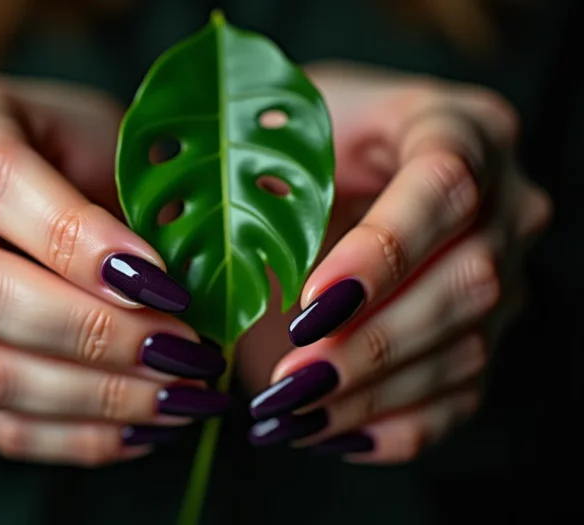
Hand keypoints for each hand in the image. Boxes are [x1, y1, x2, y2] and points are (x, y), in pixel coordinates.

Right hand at [0, 76, 229, 466]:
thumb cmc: (75, 158)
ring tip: (179, 395)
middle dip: (95, 333)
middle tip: (182, 350)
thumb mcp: (106, 143)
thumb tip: (179, 299)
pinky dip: (76, 436)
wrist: (26, 191)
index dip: (78, 240)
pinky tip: (140, 425)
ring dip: (98, 396)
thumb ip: (131, 204)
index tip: (163, 283)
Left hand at [243, 63, 551, 462]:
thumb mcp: (278, 131)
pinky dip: (394, 426)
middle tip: (287, 379)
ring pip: (466, 349)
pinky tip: (327, 430)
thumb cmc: (307, 140)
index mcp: (456, 126)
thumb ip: (253, 174)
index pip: (445, 184)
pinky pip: (461, 395)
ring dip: (372, 394)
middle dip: (371, 341)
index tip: (310, 304)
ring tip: (290, 413)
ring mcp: (505, 274)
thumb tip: (198, 257)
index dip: (383, 251)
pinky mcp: (486, 330)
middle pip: (468, 280)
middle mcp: (502, 202)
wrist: (347, 163)